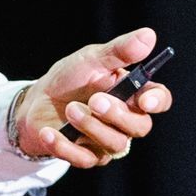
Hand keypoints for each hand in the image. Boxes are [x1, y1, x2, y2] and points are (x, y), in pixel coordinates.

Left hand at [16, 28, 171, 167]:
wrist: (36, 101)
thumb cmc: (70, 78)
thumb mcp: (91, 58)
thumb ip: (119, 50)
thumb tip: (148, 35)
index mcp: (132, 92)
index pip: (159, 99)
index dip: (158, 101)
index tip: (145, 100)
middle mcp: (125, 119)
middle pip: (140, 127)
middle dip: (118, 115)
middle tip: (95, 100)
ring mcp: (107, 140)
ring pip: (115, 144)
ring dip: (91, 126)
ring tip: (70, 110)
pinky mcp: (87, 156)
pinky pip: (85, 159)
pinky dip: (66, 146)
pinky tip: (50, 132)